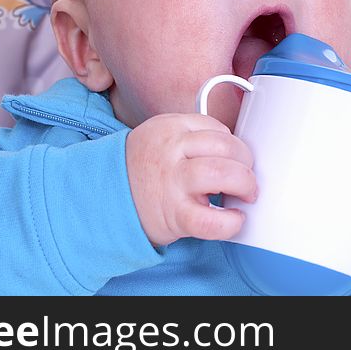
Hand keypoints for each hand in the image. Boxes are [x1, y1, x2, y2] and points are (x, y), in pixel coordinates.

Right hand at [125, 113, 256, 246]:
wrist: (103, 200)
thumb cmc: (142, 171)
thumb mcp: (160, 137)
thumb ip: (193, 136)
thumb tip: (235, 149)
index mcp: (170, 128)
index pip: (216, 127)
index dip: (234, 144)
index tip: (235, 158)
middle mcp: (171, 151)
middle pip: (225, 145)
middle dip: (246, 161)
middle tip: (247, 176)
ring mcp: (172, 182)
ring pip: (222, 173)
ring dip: (245, 184)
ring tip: (245, 194)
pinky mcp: (174, 215)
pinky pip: (210, 220)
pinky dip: (231, 222)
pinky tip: (235, 220)